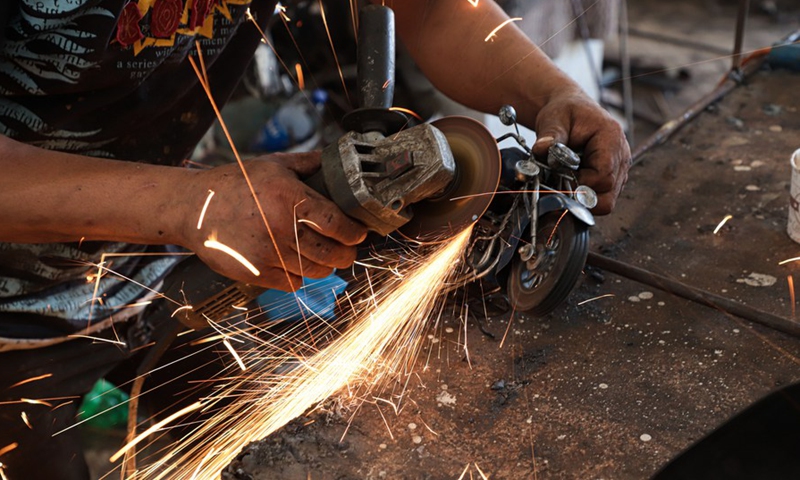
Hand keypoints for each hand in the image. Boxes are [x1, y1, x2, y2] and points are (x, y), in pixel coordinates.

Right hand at [183, 152, 366, 290]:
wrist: (194, 207)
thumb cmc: (234, 183)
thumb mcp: (274, 164)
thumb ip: (309, 163)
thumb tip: (338, 161)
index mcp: (289, 198)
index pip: (337, 224)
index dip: (354, 233)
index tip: (359, 234)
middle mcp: (281, 227)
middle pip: (331, 253)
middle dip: (347, 254)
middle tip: (348, 250)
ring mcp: (268, 253)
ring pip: (315, 271)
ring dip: (326, 267)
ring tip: (326, 258)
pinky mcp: (256, 272)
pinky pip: (293, 283)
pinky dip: (301, 277)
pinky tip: (299, 265)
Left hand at [531, 88, 630, 214]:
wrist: (571, 109)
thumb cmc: (566, 112)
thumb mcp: (554, 119)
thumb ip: (549, 136)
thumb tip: (541, 150)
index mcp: (611, 139)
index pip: (604, 177)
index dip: (580, 185)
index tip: (559, 180)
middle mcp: (621, 157)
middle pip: (608, 196)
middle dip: (580, 198)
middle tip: (559, 186)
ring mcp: (619, 170)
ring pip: (605, 202)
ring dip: (581, 199)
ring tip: (563, 183)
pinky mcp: (612, 179)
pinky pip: (600, 199)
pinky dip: (583, 197)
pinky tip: (569, 183)